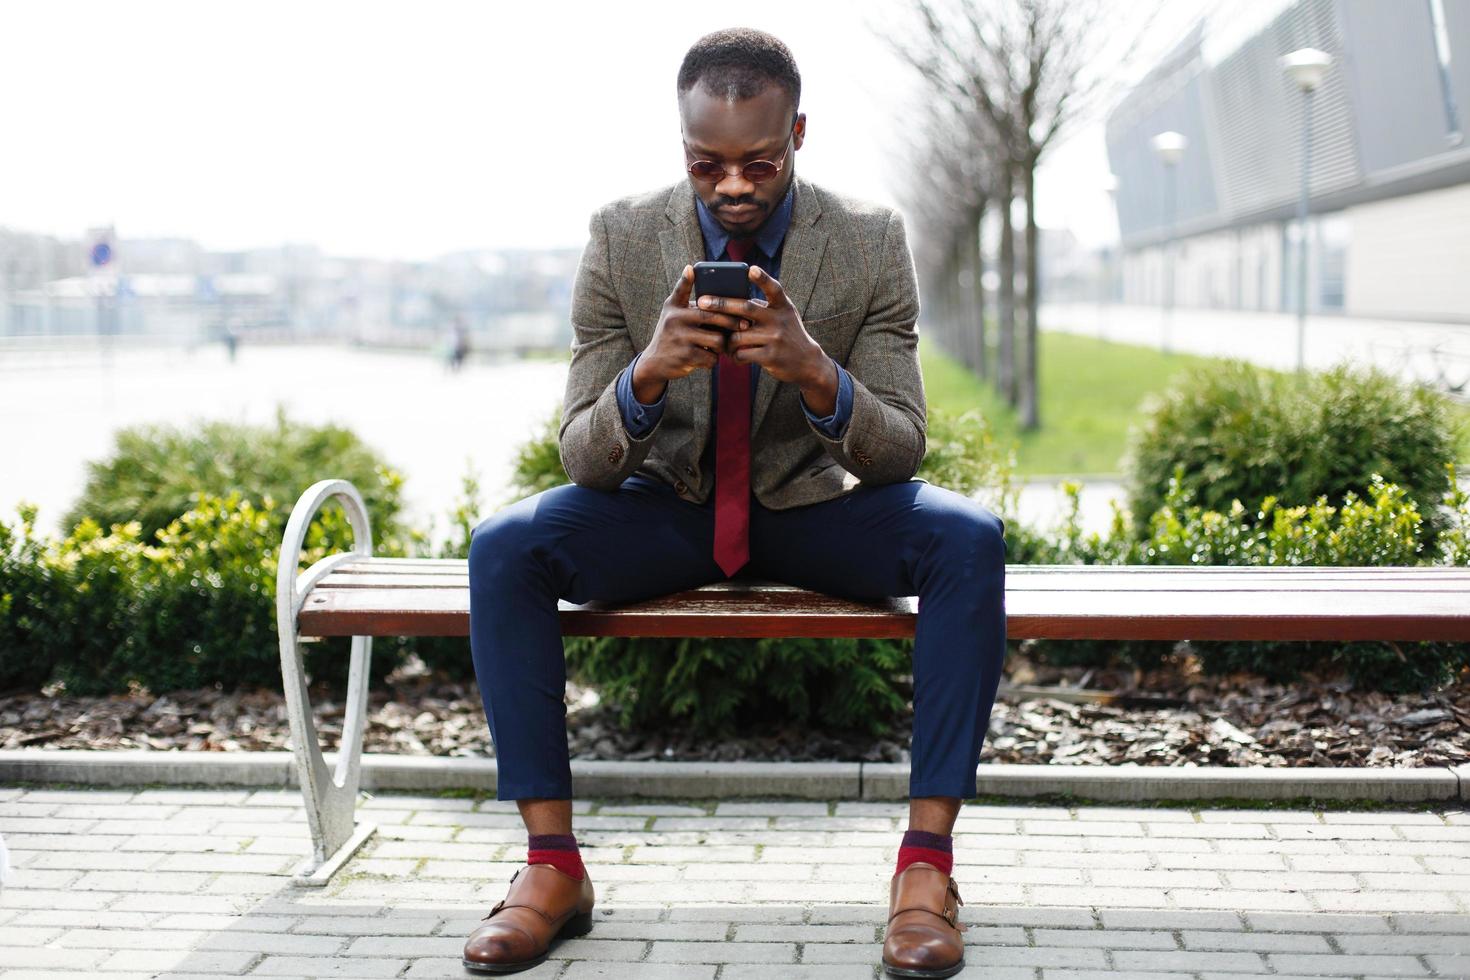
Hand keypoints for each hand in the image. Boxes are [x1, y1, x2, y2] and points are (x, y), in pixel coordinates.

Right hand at [632, 265, 748, 400]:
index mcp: (673, 307)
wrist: (655, 362)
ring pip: (716, 339)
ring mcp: (679, 338)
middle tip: (744, 324)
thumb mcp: (672, 314)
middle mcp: (674, 320)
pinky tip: (708, 357)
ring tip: (721, 344)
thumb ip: (686, 300)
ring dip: (723, 344)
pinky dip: (714, 358)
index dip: (686, 279)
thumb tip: (700, 278)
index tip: (691, 269)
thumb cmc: (672, 334)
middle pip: (711, 316)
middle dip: (731, 321)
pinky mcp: (685, 356)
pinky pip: (711, 357)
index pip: (680, 290)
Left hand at [694, 266, 827, 387]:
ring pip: (738, 335)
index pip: (773, 288)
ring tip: (723, 343)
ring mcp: (775, 338)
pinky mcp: (770, 356)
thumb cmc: (788, 334)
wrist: (807, 362)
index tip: (750, 268)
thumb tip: (732, 298)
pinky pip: (742, 354)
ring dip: (726, 340)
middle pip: (745, 308)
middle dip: (721, 304)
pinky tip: (733, 356)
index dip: (762, 278)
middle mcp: (779, 320)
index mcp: (782, 306)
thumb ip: (765, 306)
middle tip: (701, 301)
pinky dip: (733, 355)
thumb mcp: (783, 316)